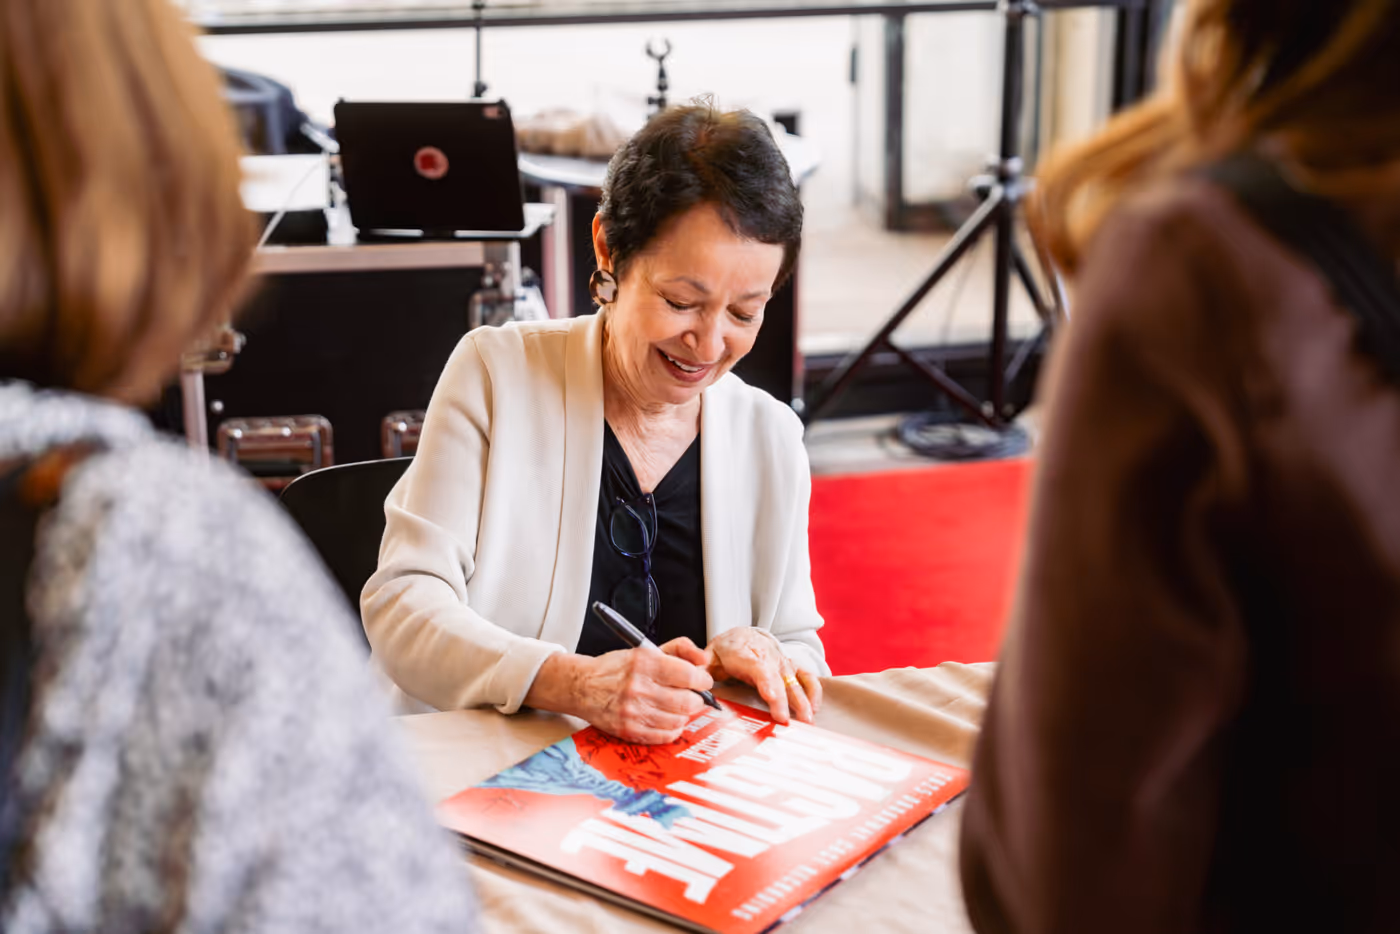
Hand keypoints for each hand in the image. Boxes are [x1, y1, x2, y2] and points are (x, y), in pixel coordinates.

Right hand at [525, 638, 713, 743]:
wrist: (583, 686)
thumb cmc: (616, 668)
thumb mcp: (647, 649)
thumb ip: (680, 649)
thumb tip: (704, 658)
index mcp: (644, 663)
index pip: (688, 675)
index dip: (703, 679)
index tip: (703, 681)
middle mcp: (638, 688)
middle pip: (687, 702)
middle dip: (697, 699)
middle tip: (694, 695)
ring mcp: (633, 712)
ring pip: (678, 720)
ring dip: (685, 714)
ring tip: (678, 706)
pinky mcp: (629, 731)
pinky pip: (665, 736)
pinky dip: (673, 729)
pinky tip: (668, 719)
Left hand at [704, 629, 821, 725]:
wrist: (743, 636)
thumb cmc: (725, 651)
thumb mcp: (709, 656)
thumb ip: (701, 668)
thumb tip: (695, 680)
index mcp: (744, 654)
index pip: (757, 667)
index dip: (766, 681)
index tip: (770, 695)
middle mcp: (767, 656)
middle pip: (778, 677)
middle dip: (783, 698)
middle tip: (785, 721)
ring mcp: (782, 661)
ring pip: (795, 679)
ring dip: (802, 699)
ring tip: (806, 721)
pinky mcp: (792, 667)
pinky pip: (807, 677)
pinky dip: (813, 692)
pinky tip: (814, 710)